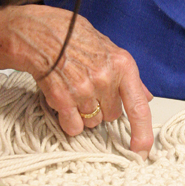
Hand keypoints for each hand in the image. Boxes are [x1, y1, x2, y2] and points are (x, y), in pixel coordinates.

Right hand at [5, 6, 153, 156]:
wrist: (38, 32)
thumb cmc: (73, 36)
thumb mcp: (108, 48)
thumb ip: (128, 75)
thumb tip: (146, 97)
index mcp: (123, 65)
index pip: (139, 107)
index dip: (143, 134)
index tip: (143, 152)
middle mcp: (106, 78)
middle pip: (113, 116)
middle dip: (102, 107)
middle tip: (88, 87)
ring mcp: (84, 90)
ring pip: (92, 122)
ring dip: (84, 113)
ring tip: (73, 89)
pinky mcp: (63, 99)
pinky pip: (73, 126)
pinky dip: (68, 120)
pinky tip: (63, 100)